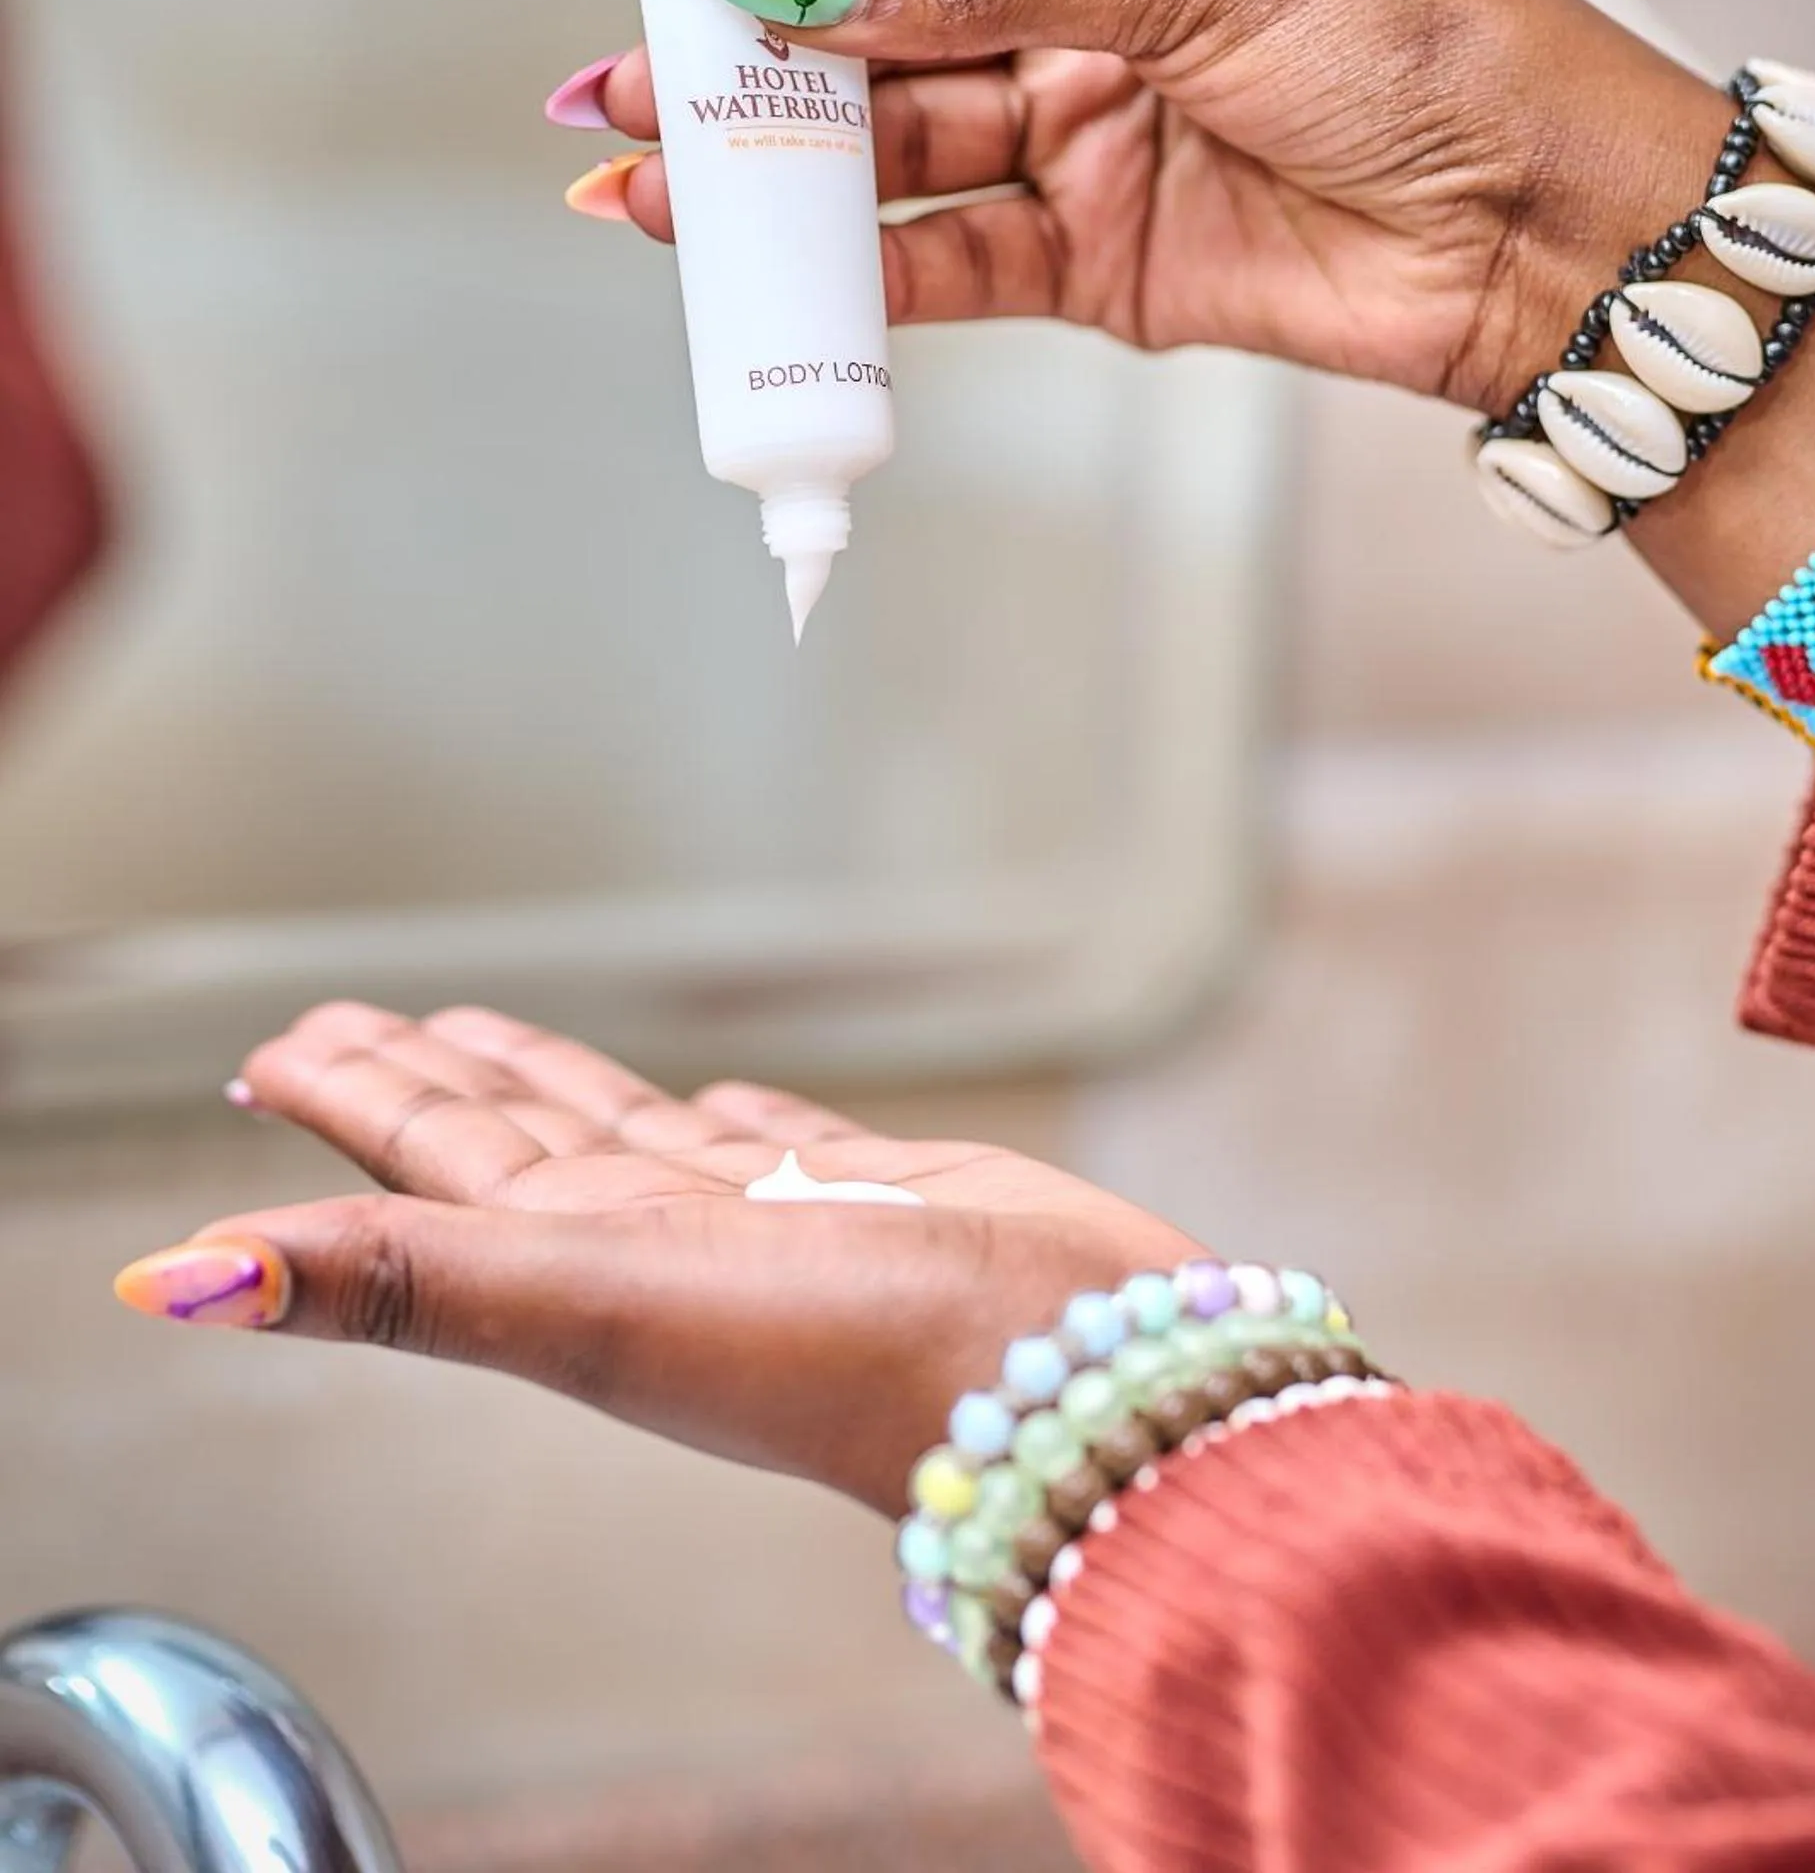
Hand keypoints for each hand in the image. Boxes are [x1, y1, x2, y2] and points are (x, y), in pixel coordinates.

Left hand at [113, 1002, 1198, 1515]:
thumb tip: (170, 1281)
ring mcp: (762, 1225)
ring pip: (623, 1134)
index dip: (348, 1102)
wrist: (1062, 1376)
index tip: (277, 1046)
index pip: (428, 1164)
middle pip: (508, 1141)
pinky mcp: (865, 1198)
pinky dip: (727, 1113)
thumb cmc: (842, 1354)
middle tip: (357, 1019)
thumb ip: (399, 1278)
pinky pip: (766, 1143)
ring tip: (497, 1037)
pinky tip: (716, 1099)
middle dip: (431, 1080)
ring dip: (552, 1086)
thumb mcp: (594, 1303)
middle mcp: (653, 1245)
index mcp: (574, 1264)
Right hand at [558, 0, 1729, 415]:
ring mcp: (1075, 129)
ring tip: (656, 190)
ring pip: (886, 148)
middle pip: (866, 23)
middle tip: (623, 98)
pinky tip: (765, 272)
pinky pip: (943, 259)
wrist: (1541, 226)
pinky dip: (855, 272)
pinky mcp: (1091, 255)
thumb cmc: (1418, 39)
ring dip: (775, 173)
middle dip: (744, 61)